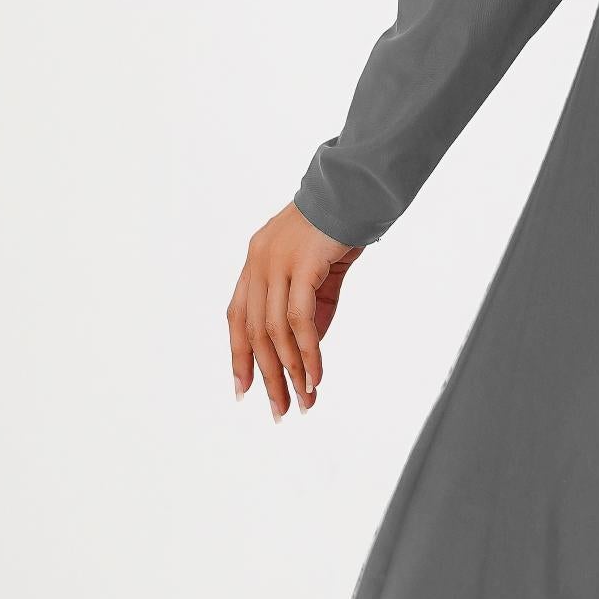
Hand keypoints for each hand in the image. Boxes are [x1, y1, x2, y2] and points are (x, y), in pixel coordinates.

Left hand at [228, 204, 361, 420]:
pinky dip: (307, 352)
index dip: (240, 355)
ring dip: (290, 371)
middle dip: (267, 375)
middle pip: (254, 331)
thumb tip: (307, 352)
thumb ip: (312, 308)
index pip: (238, 316)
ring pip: (274, 330)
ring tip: (304, 400)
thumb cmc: (342, 226)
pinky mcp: (301, 264)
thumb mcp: (320, 273)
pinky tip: (316, 375)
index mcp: (257, 261)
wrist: (359, 188)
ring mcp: (276, 261)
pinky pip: (299, 319)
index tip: (244, 390)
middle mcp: (259, 261)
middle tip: (279, 410)